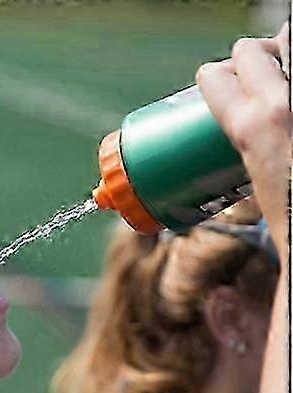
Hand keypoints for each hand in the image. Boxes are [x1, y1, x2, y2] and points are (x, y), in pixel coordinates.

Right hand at [196, 24, 290, 257]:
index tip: (214, 86)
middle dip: (248, 58)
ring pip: (289, 43)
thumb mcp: (260, 197)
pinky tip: (290, 85)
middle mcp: (286, 105)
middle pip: (253, 50)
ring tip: (282, 79)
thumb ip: (252, 177)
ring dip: (281, 54)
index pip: (216, 78)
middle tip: (253, 83)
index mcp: (255, 131)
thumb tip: (240, 243)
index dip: (211, 78)